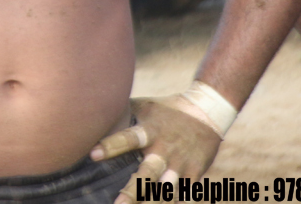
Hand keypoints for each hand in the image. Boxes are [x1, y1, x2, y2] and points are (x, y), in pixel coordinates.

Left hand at [90, 97, 221, 203]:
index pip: (129, 138)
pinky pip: (183, 196)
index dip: (112, 145)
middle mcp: (165, 149)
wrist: (207, 112)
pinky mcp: (194, 174)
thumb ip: (122, 115)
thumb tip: (93, 115)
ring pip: (167, 190)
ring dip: (152, 203)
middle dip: (134, 190)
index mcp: (151, 130)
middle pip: (149, 173)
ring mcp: (181, 164)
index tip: (94, 154)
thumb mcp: (145, 107)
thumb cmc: (166, 109)